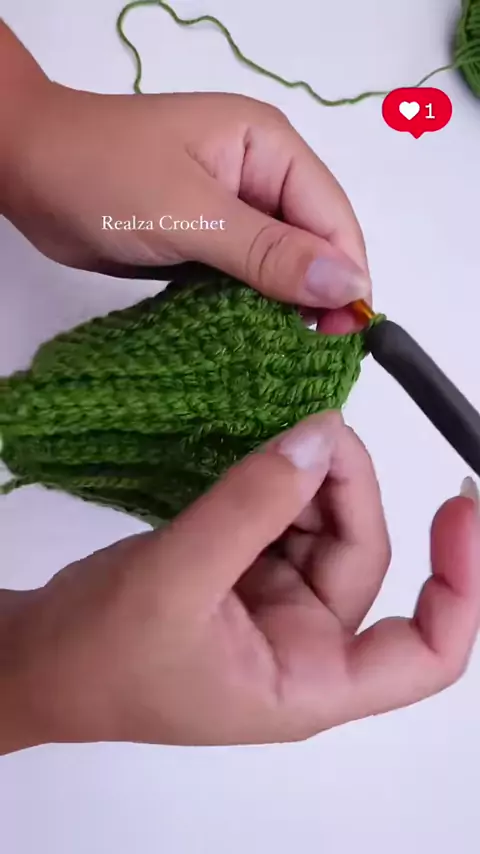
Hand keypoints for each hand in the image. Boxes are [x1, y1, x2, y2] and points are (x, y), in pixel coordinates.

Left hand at [3, 48, 369, 327]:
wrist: (28, 173)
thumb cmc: (105, 178)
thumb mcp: (193, 214)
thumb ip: (270, 252)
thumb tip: (348, 286)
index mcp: (270, 148)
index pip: (331, 217)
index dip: (345, 275)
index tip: (347, 337)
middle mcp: (260, 177)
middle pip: (312, 243)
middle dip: (317, 296)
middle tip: (318, 358)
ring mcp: (233, 211)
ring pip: (280, 267)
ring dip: (284, 308)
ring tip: (291, 359)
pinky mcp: (208, 242)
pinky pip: (246, 279)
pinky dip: (250, 309)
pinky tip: (255, 343)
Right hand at [3, 412, 479, 752]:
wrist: (40, 656)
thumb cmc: (101, 655)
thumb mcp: (175, 580)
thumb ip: (250, 506)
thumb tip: (319, 438)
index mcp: (308, 681)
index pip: (426, 654)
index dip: (462, 587)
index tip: (460, 509)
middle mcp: (305, 644)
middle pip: (365, 559)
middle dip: (351, 489)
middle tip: (320, 426)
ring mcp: (276, 604)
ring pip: (325, 528)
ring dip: (316, 478)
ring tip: (288, 431)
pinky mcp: (246, 570)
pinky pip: (285, 515)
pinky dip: (282, 480)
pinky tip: (268, 451)